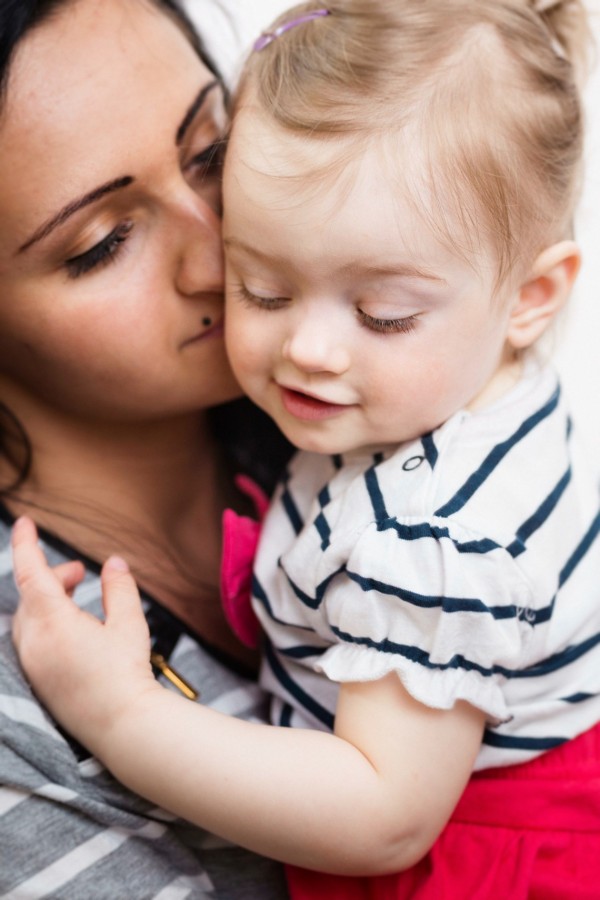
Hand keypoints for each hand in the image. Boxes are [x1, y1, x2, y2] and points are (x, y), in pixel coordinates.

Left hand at [12, 516, 158, 760]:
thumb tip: (114, 563)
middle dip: (53, 577)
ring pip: (29, 618)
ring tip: (80, 601)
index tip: (25, 522)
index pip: (29, 571)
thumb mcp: (129, 624)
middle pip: (31, 595)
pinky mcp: (37, 680)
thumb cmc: (126, 673)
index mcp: (52, 622)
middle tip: (80, 573)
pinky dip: (47, 624)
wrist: (121, 726)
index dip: (26, 543)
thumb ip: (119, 588)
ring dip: (50, 601)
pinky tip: (74, 631)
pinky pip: (32, 640)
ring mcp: (32, 663)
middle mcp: (34, 642)